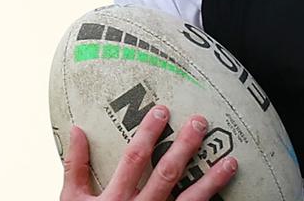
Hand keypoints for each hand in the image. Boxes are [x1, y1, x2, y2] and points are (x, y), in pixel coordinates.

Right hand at [60, 105, 237, 200]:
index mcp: (114, 198)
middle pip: (167, 173)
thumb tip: (77, 130)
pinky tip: (227, 196)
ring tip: (231, 161)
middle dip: (185, 146)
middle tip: (200, 122)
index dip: (148, 133)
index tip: (162, 112)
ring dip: (212, 181)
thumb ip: (76, 166)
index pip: (134, 158)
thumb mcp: (72, 200)